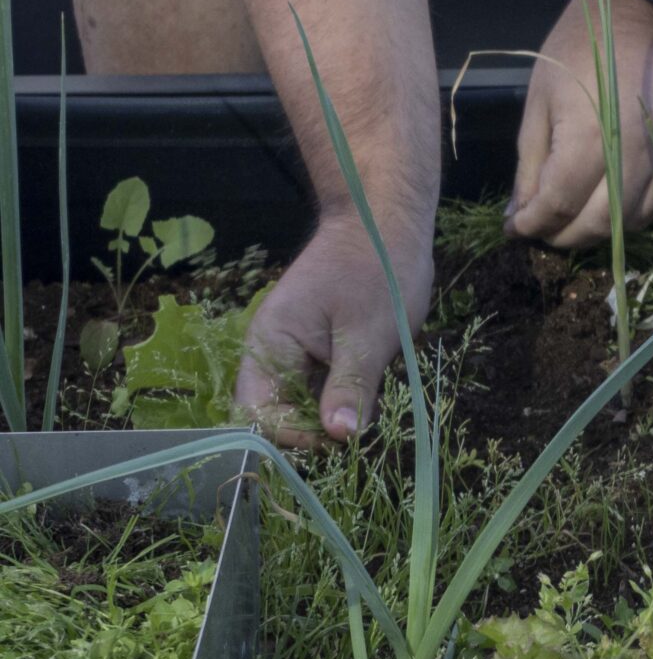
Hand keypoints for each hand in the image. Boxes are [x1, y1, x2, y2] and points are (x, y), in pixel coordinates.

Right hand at [233, 212, 433, 447]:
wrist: (388, 220)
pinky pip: (323, 391)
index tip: (337, 438)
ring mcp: (298, 354)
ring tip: (370, 411)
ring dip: (333, 417)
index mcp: (270, 344)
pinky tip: (372, 396)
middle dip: (315, 431)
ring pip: (305, 407)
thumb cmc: (378, 268)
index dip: (291, 435)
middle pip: (278, 416)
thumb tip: (339, 437)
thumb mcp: (369, 332)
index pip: (257, 414)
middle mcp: (275, 353)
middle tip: (359, 430)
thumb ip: (351, 386)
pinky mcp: (322, 354)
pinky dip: (345, 400)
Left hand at [508, 0, 652, 248]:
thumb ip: (532, 161)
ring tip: (580, 212)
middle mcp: (635, 157)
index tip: (518, 226)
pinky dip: (637, 209)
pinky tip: (618, 194)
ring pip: (634, 221)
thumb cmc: (586, 41)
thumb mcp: (542, 95)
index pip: (557, 207)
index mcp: (589, 139)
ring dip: (602, 227)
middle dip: (564, 235)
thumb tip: (521, 211)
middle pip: (597, 225)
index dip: (533, 224)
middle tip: (546, 227)